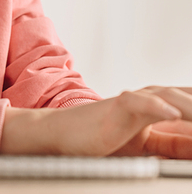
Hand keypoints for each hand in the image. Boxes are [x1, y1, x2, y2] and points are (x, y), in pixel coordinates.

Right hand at [0, 86, 191, 157]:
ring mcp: (134, 100)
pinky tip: (175, 114)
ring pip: (171, 96)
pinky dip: (159, 107)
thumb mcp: (148, 147)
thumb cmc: (104, 140)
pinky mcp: (117, 107)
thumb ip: (175, 145)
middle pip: (189, 97)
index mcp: (161, 105)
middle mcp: (152, 98)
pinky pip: (140, 103)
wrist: (64, 136)